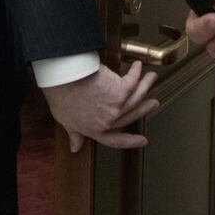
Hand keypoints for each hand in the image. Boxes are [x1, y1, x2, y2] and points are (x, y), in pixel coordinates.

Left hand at [43, 62, 159, 151]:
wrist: (62, 80)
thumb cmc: (60, 97)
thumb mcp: (65, 121)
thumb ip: (75, 135)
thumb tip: (75, 148)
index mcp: (96, 130)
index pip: (116, 140)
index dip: (130, 141)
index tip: (142, 141)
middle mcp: (110, 120)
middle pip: (132, 115)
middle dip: (145, 109)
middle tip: (153, 103)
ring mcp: (117, 106)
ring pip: (137, 97)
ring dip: (146, 86)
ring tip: (151, 78)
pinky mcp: (121, 90)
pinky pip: (133, 81)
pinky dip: (137, 73)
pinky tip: (138, 66)